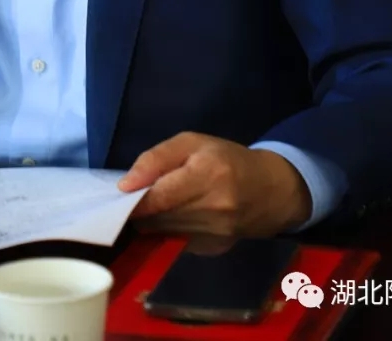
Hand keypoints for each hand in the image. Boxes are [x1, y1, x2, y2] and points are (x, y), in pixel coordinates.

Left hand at [117, 132, 310, 235]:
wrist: (271, 191)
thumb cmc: (227, 159)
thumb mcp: (192, 143)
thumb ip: (156, 158)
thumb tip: (125, 184)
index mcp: (207, 174)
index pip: (159, 196)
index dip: (135, 199)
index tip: (120, 195)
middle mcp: (214, 208)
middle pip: (158, 216)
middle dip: (141, 208)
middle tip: (134, 196)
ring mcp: (216, 233)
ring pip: (164, 232)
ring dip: (152, 220)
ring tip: (155, 203)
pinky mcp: (214, 249)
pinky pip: (176, 241)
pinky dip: (167, 230)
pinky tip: (173, 216)